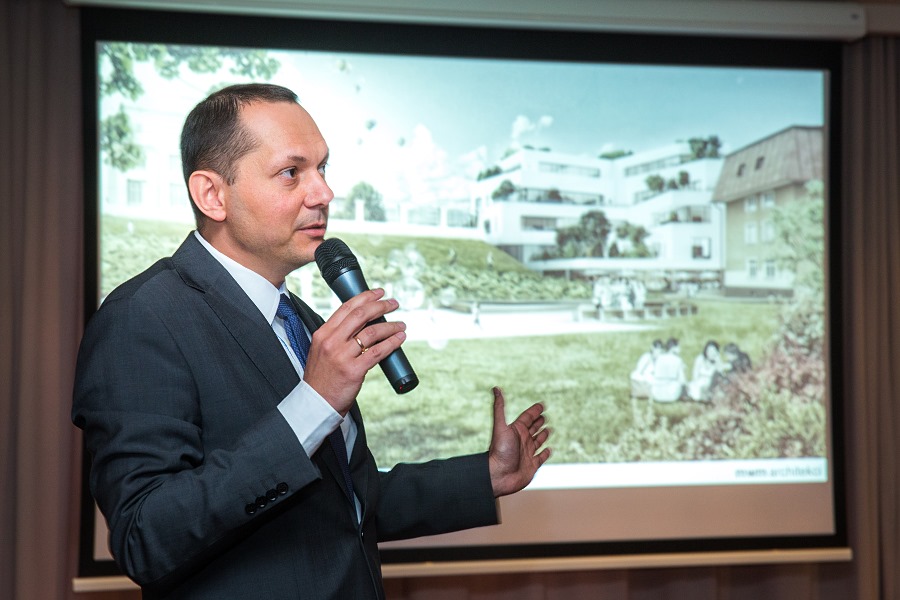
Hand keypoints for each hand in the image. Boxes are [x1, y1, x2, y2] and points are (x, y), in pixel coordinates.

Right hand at [303, 288, 406, 414]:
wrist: (316, 403)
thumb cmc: (322, 378)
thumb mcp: (321, 351)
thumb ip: (336, 336)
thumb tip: (361, 324)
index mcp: (323, 334)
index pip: (346, 308)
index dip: (365, 297)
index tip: (379, 293)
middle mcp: (332, 342)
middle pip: (361, 315)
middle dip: (381, 306)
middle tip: (394, 304)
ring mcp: (342, 356)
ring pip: (373, 332)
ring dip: (391, 326)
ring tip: (401, 324)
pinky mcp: (354, 370)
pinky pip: (378, 352)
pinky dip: (392, 342)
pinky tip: (400, 339)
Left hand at [487, 387, 550, 496]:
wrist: (499, 476)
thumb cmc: (499, 451)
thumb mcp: (500, 426)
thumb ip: (499, 407)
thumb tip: (495, 388)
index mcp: (515, 430)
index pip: (527, 417)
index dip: (534, 411)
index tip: (542, 405)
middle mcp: (521, 441)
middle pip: (532, 428)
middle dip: (539, 422)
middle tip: (544, 416)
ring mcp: (527, 453)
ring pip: (537, 441)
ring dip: (543, 436)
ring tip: (548, 430)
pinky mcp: (532, 466)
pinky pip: (541, 458)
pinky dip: (545, 453)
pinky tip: (549, 449)